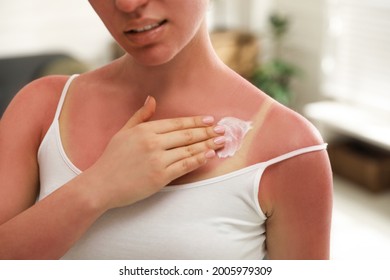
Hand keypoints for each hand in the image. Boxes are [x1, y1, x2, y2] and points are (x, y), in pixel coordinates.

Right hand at [85, 96, 224, 209]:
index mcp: (145, 130)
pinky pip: (185, 166)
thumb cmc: (111, 159)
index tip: (210, 120)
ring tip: (221, 142)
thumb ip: (140, 116)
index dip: (196, 121)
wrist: (101, 185)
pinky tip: (209, 156)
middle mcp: (153, 142)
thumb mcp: (123, 132)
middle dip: (208, 132)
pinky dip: (199, 160)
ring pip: (189, 150)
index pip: (177, 123)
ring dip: (208, 145)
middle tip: (223, 130)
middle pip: (187, 135)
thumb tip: (152, 99)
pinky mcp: (161, 177)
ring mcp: (158, 160)